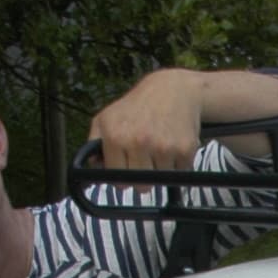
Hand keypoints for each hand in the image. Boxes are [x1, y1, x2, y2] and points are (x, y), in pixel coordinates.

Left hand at [88, 70, 206, 171]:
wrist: (173, 90)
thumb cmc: (137, 107)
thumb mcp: (106, 118)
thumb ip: (94, 145)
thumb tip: (93, 172)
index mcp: (115, 136)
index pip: (118, 181)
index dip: (122, 178)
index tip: (126, 169)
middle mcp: (138, 141)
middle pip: (141, 187)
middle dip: (143, 178)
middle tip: (145, 159)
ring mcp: (162, 146)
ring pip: (161, 181)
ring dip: (161, 170)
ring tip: (159, 148)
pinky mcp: (185, 149)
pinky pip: (180, 173)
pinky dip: (178, 164)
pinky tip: (173, 145)